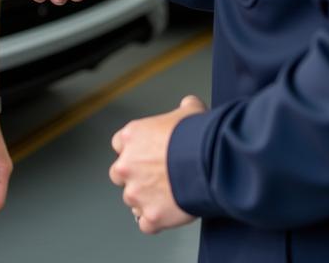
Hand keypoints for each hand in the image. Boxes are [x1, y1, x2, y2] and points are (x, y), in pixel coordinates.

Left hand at [110, 95, 204, 234]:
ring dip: (145, 199)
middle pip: (119, 173)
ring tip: (166, 196)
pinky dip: (155, 222)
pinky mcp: (150, 216)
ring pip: (132, 201)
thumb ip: (183, 108)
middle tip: (154, 176)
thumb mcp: (190, 110)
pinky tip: (167, 214)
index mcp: (132, 136)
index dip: (134, 149)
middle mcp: (127, 164)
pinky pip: (146, 224)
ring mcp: (137, 193)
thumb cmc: (196, 136)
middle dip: (134, 176)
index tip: (145, 153)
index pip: (119, 143)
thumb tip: (189, 105)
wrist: (208, 162)